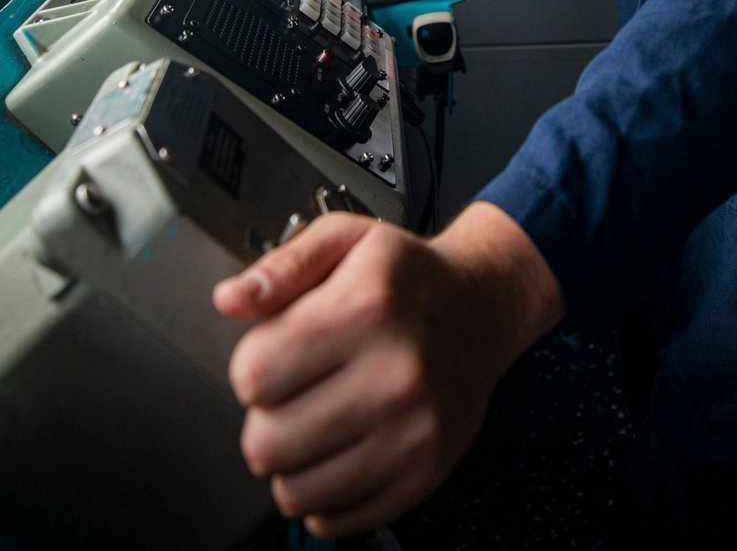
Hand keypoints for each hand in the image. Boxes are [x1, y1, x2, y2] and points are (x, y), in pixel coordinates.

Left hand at [213, 203, 563, 539]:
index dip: (252, 362)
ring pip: (294, 491)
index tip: (277, 350)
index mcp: (368, 307)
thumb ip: (283, 265)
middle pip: (266, 443)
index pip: (253, 374)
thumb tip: (232, 298)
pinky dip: (324, 493)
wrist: (481, 308)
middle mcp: (396, 373)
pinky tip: (340, 448)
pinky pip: (336, 519)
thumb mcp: (346, 239)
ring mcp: (413, 432)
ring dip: (291, 460)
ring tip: (316, 419)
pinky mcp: (424, 474)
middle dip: (265, 417)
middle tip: (293, 390)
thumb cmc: (406, 276)